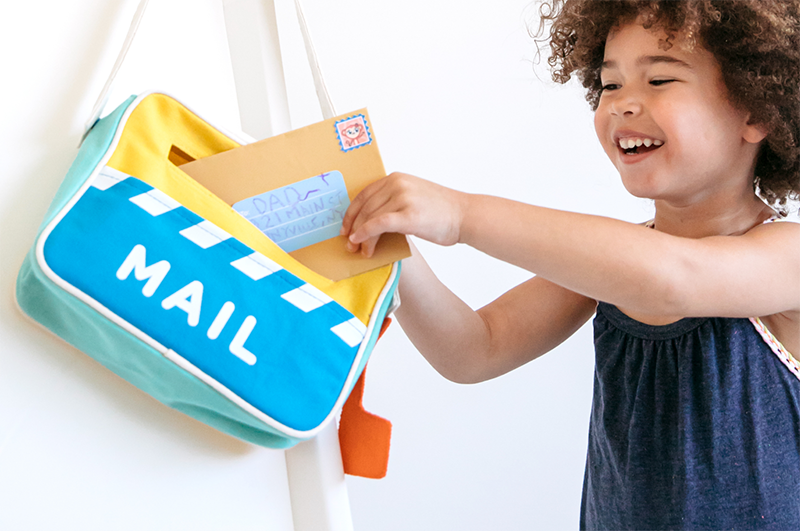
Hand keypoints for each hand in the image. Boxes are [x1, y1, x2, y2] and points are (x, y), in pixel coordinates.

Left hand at [341, 172, 466, 256]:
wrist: (466, 215)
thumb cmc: (443, 212)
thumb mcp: (414, 196)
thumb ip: (394, 201)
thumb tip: (373, 220)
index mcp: (397, 178)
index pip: (364, 194)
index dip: (351, 212)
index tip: (346, 227)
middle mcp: (397, 184)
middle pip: (364, 206)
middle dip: (353, 226)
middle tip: (348, 243)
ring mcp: (403, 198)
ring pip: (370, 217)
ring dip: (360, 236)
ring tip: (358, 250)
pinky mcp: (408, 215)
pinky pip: (378, 225)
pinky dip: (366, 235)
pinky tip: (361, 243)